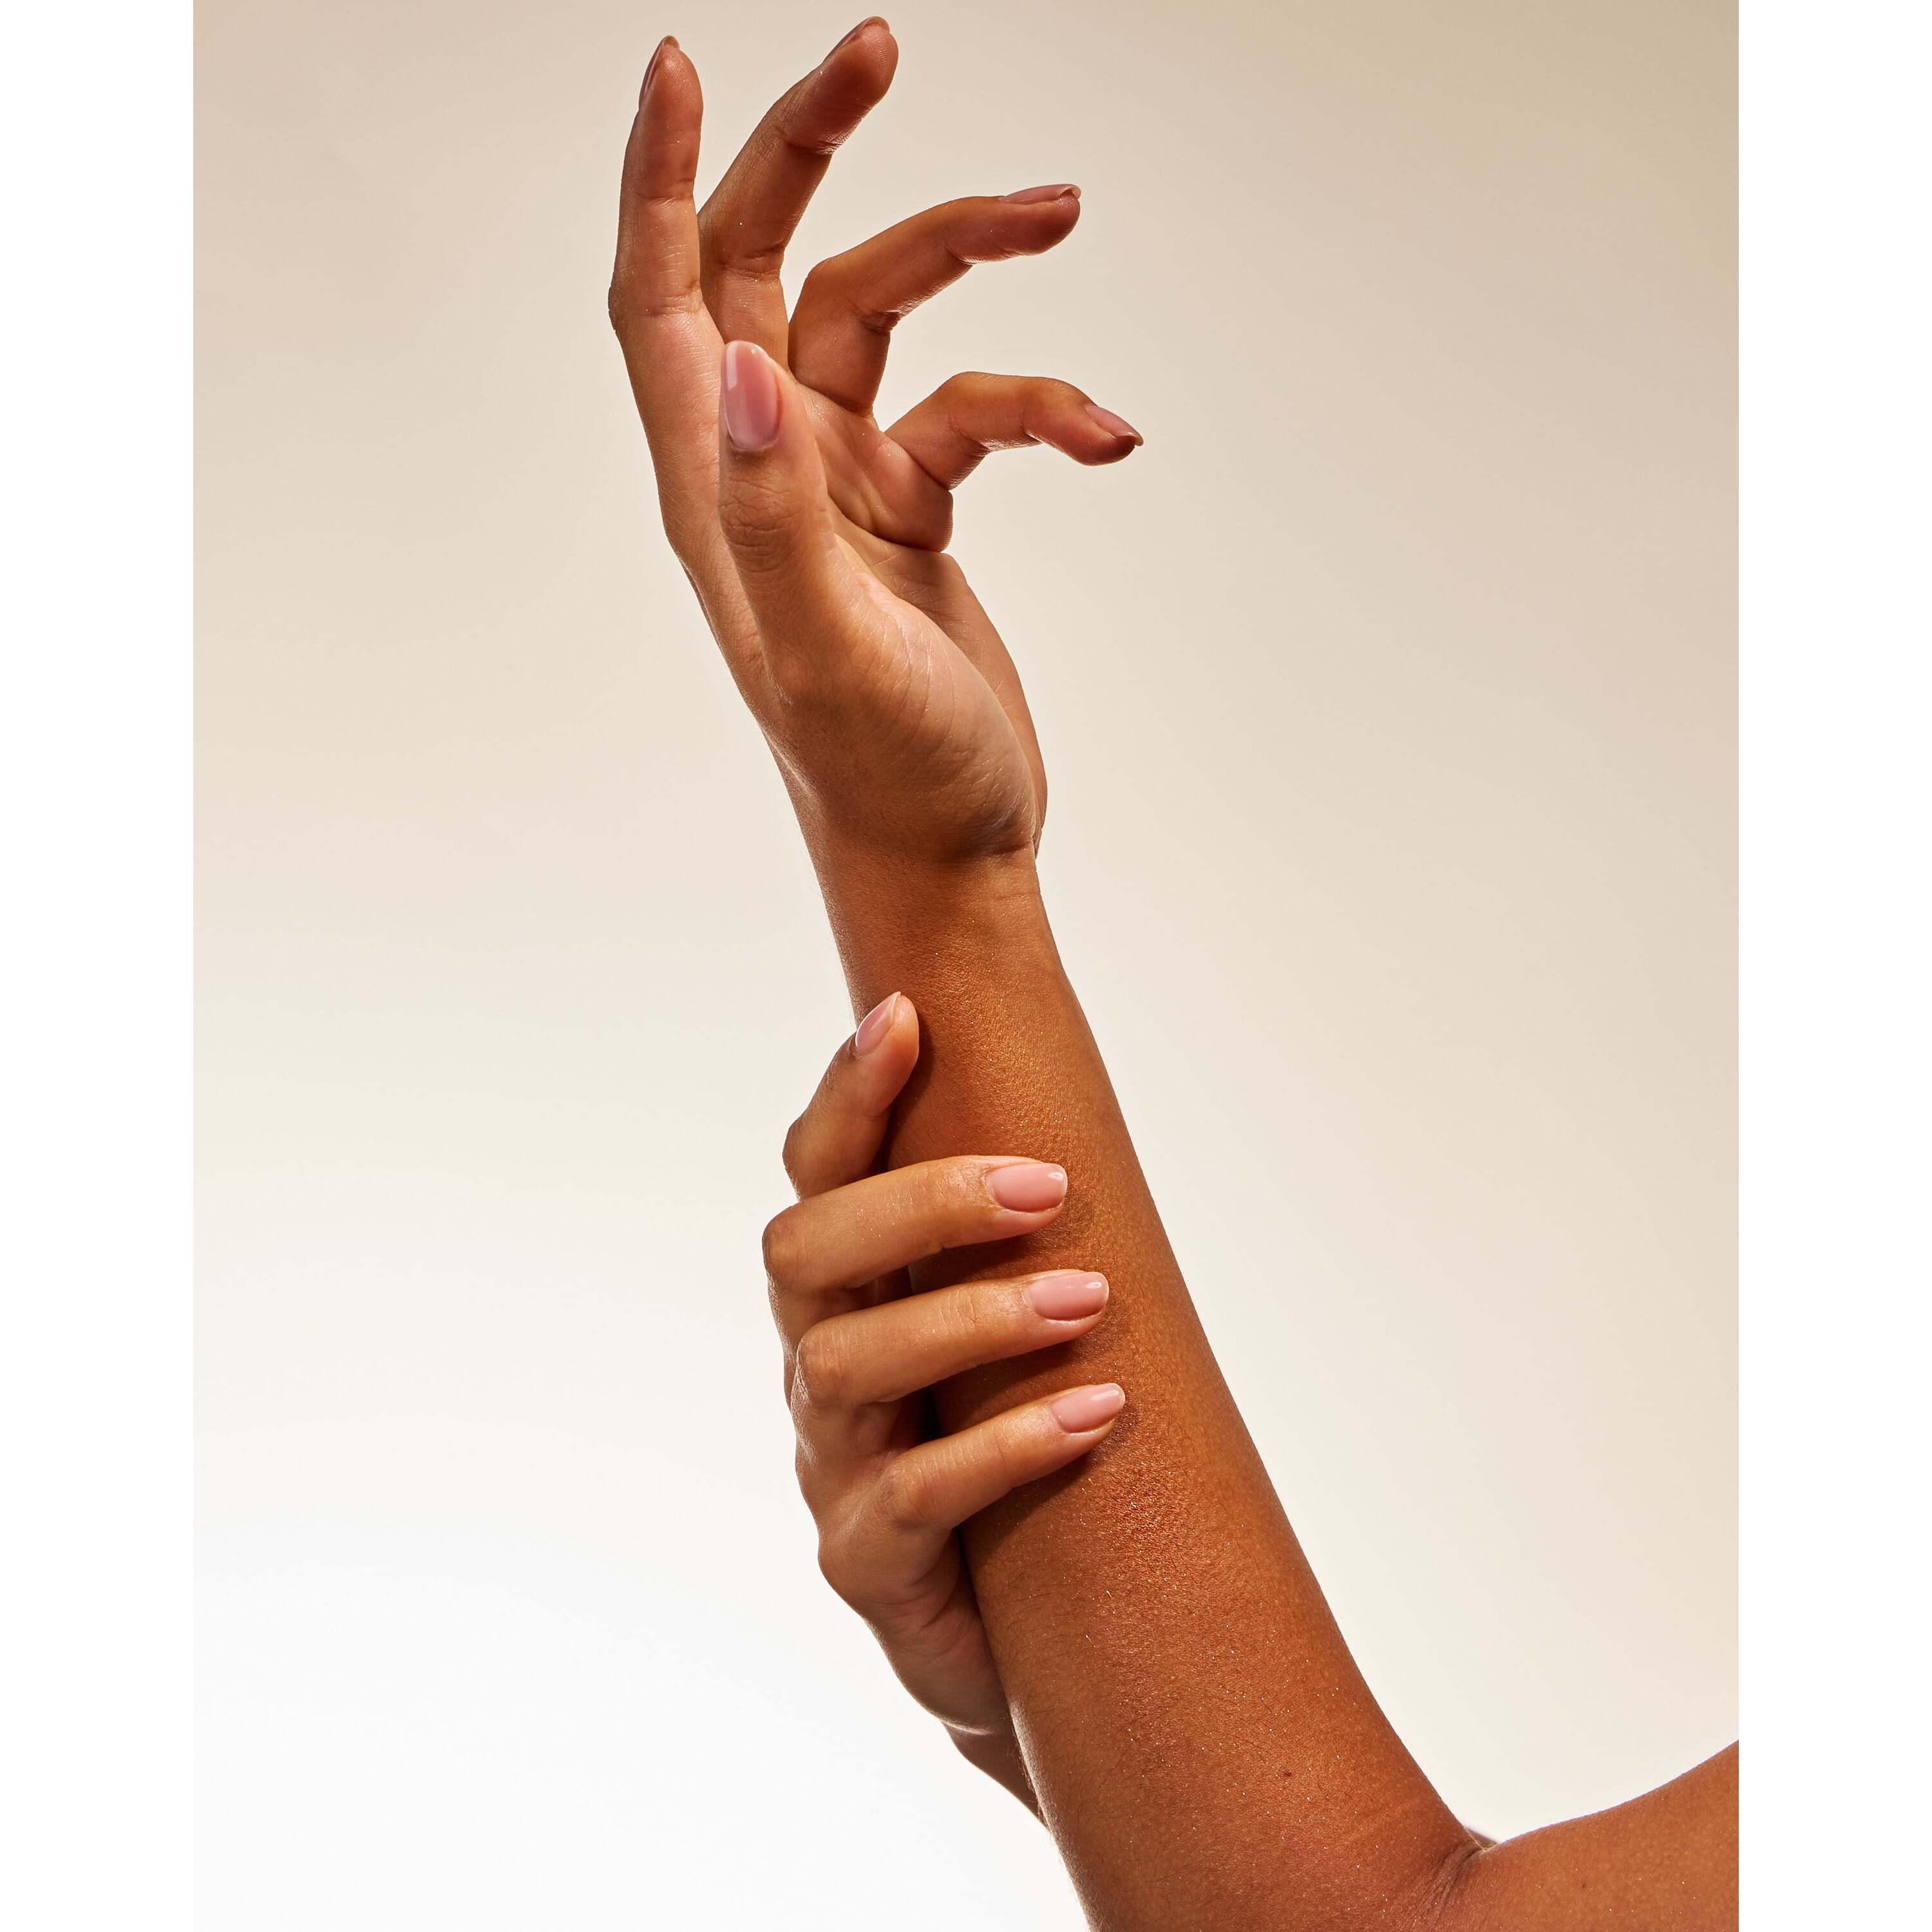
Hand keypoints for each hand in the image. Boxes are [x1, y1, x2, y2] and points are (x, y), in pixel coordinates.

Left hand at [608, 21, 1141, 866]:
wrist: (949, 848)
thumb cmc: (881, 775)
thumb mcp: (828, 653)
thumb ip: (775, 515)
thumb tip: (740, 362)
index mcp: (714, 487)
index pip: (657, 296)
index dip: (660, 180)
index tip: (683, 67)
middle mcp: (763, 465)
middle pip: (762, 263)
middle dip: (812, 153)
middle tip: (877, 51)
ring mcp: (838, 481)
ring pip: (885, 316)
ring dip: (967, 256)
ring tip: (1060, 209)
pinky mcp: (908, 506)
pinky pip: (972, 409)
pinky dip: (1039, 406)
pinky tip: (1105, 437)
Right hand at [765, 994, 1125, 1805]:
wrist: (1028, 1638)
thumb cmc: (1021, 1449)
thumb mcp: (1011, 1331)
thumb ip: (1016, 1238)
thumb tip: (1081, 1104)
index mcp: (849, 1290)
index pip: (819, 1173)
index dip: (847, 1094)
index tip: (905, 1015)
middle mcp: (820, 1360)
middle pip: (806, 1251)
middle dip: (920, 1201)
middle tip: (1050, 1186)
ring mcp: (832, 1462)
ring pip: (847, 1364)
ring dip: (971, 1319)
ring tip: (1086, 1299)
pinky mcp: (866, 1560)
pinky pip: (911, 1496)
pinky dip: (1005, 1446)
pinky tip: (1098, 1412)